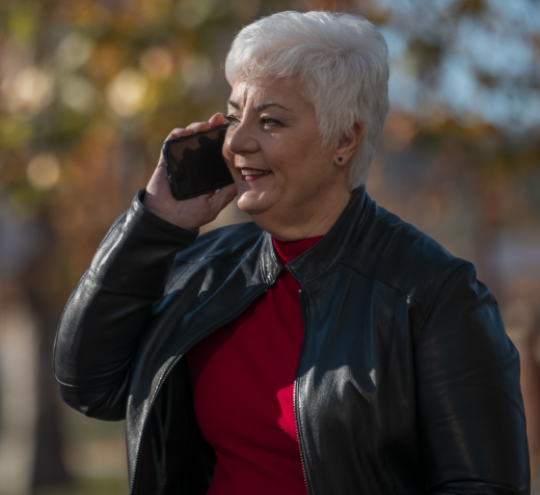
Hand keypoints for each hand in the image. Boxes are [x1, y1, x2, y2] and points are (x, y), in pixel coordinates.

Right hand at [144, 113, 237, 229]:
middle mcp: (193, 165)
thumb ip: (226, 194)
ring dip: (196, 127)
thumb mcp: (214, 206)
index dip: (222, 142)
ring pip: (188, 138)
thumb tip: (242, 181)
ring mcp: (180, 162)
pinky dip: (178, 134)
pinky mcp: (166, 161)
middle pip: (203, 141)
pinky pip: (171, 142)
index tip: (232, 132)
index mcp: (205, 174)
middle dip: (211, 128)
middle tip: (219, 119)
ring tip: (206, 124)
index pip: (215, 153)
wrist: (166, 221)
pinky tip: (187, 132)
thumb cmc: (188, 216)